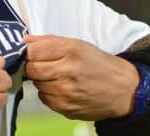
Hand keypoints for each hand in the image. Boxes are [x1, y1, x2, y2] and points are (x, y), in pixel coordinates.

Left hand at [23, 34, 139, 120]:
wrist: (124, 89)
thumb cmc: (99, 64)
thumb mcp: (77, 44)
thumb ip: (48, 41)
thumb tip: (25, 41)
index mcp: (71, 51)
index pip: (33, 52)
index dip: (29, 53)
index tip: (32, 54)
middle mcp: (69, 72)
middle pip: (31, 70)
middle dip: (32, 67)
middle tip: (42, 66)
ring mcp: (68, 93)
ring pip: (37, 86)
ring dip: (41, 81)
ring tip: (56, 77)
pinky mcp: (67, 108)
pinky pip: (45, 99)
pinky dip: (48, 94)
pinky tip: (61, 88)